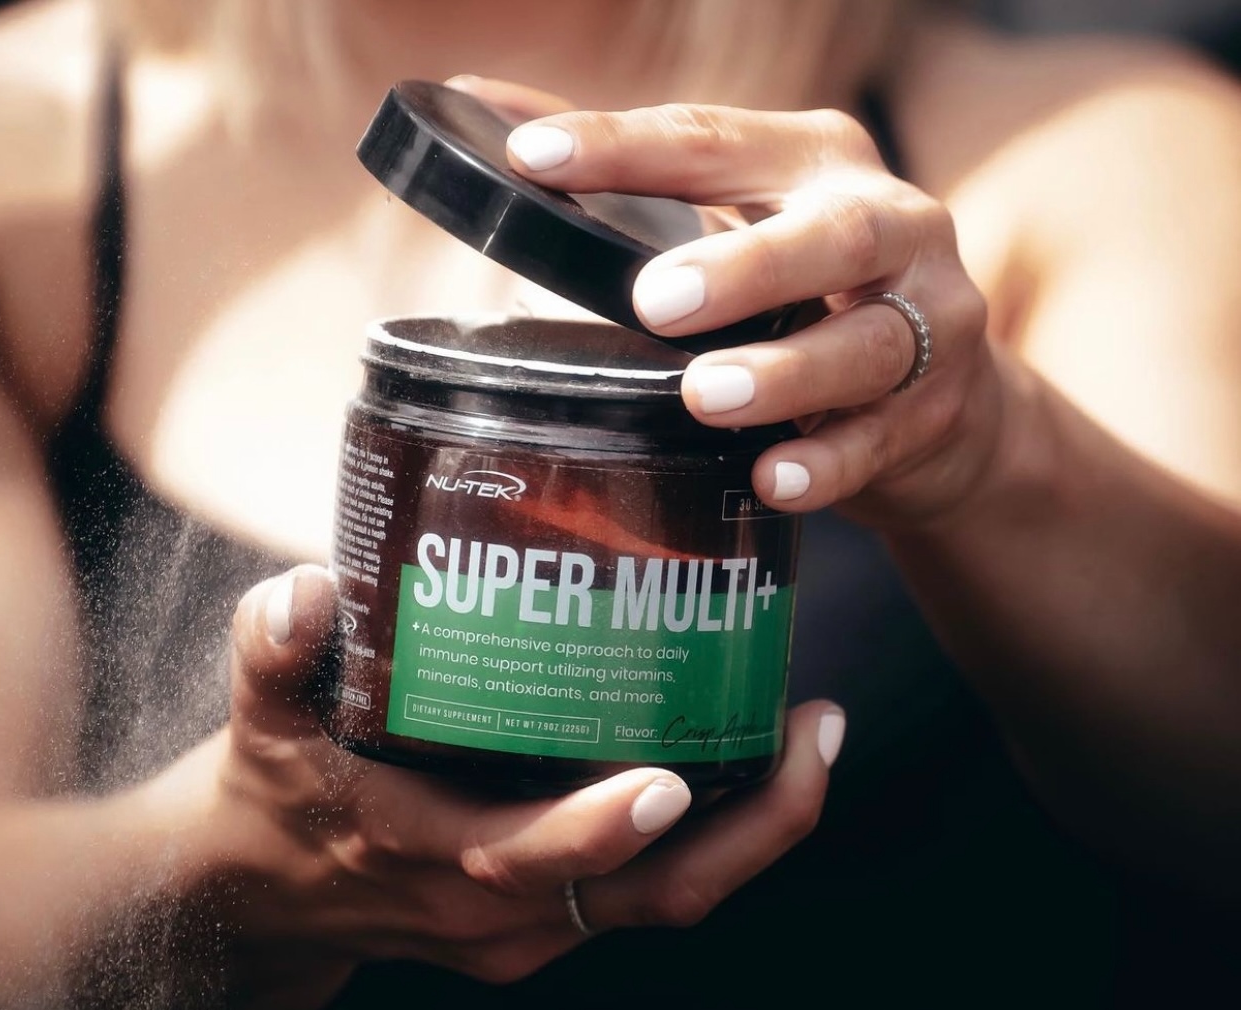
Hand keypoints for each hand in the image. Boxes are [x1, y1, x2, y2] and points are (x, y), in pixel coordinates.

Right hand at [209, 566, 842, 985]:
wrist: (263, 898)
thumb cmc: (274, 795)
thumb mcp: (257, 723)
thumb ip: (272, 652)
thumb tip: (303, 590)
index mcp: (422, 857)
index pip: (524, 859)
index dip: (600, 829)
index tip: (675, 778)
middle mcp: (491, 910)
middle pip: (648, 895)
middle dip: (751, 829)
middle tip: (815, 727)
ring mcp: (528, 928)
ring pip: (666, 900)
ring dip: (753, 833)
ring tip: (809, 736)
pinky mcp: (547, 923)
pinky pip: (649, 894)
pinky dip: (714, 840)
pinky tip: (745, 760)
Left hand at [500, 96, 1002, 527]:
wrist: (951, 406)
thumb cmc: (818, 299)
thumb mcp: (744, 223)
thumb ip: (633, 178)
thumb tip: (483, 105)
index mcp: (817, 166)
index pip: (717, 141)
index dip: (625, 147)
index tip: (532, 157)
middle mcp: (892, 227)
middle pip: (830, 236)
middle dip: (745, 267)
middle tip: (656, 301)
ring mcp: (930, 323)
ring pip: (867, 344)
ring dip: (784, 373)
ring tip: (708, 396)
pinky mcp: (936, 414)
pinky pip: (880, 443)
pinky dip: (825, 466)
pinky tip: (773, 480)